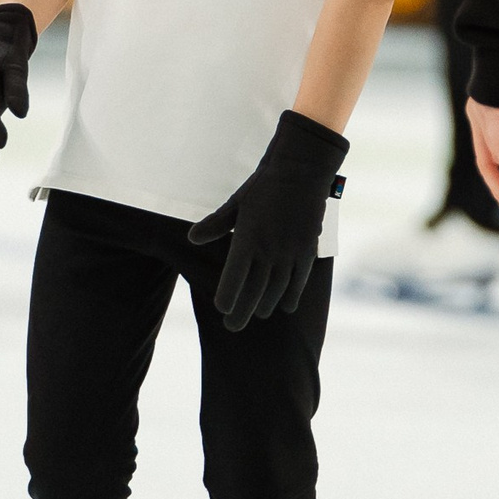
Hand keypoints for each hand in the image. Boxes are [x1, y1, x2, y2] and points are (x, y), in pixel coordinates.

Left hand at [188, 110, 348, 331]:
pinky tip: (285, 306)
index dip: (226, 298)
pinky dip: (291, 296)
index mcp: (247, 240)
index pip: (233, 280)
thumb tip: (191, 239)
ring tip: (257, 315)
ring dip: (266, 306)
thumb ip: (214, 225)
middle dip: (242, 312)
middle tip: (233, 326)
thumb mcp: (235, 203)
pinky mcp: (307, 251)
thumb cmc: (263, 185)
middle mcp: (268, 252)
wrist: (301, 171)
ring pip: (277, 292)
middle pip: (254, 293)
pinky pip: (299, 282)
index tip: (221, 309)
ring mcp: (290, 253)